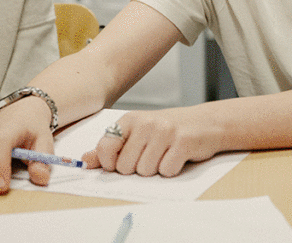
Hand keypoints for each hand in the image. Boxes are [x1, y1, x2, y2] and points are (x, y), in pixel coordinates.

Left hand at [82, 108, 223, 177]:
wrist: (206, 122)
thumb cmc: (168, 130)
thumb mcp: (137, 133)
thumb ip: (111, 148)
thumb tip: (85, 160)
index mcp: (130, 120)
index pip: (105, 149)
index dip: (112, 163)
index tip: (124, 160)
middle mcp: (146, 123)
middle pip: (125, 167)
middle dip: (138, 168)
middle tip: (152, 155)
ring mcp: (165, 132)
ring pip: (145, 171)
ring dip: (156, 169)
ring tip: (165, 154)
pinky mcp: (183, 143)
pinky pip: (166, 171)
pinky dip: (172, 170)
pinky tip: (177, 156)